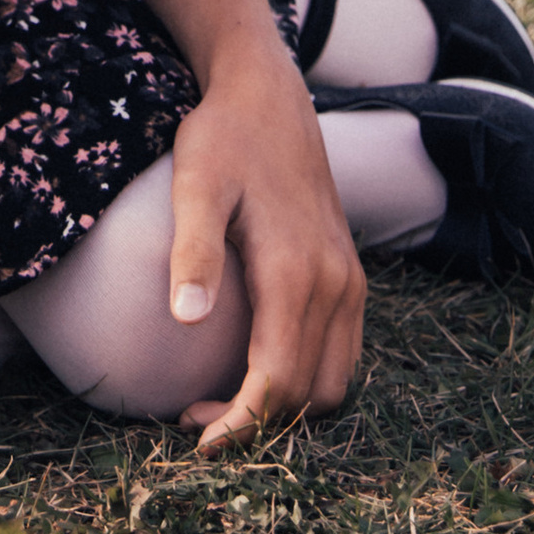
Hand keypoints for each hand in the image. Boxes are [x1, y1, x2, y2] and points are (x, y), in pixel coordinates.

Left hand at [163, 47, 362, 448]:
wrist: (270, 94)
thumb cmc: (224, 137)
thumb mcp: (196, 183)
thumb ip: (193, 249)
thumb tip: (183, 318)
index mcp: (296, 273)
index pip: (276, 381)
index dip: (240, 424)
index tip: (197, 440)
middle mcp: (335, 285)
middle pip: (309, 395)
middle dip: (259, 423)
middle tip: (197, 416)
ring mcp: (349, 282)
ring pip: (333, 382)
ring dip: (287, 406)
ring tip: (224, 399)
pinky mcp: (350, 275)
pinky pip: (342, 353)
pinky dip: (307, 378)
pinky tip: (258, 364)